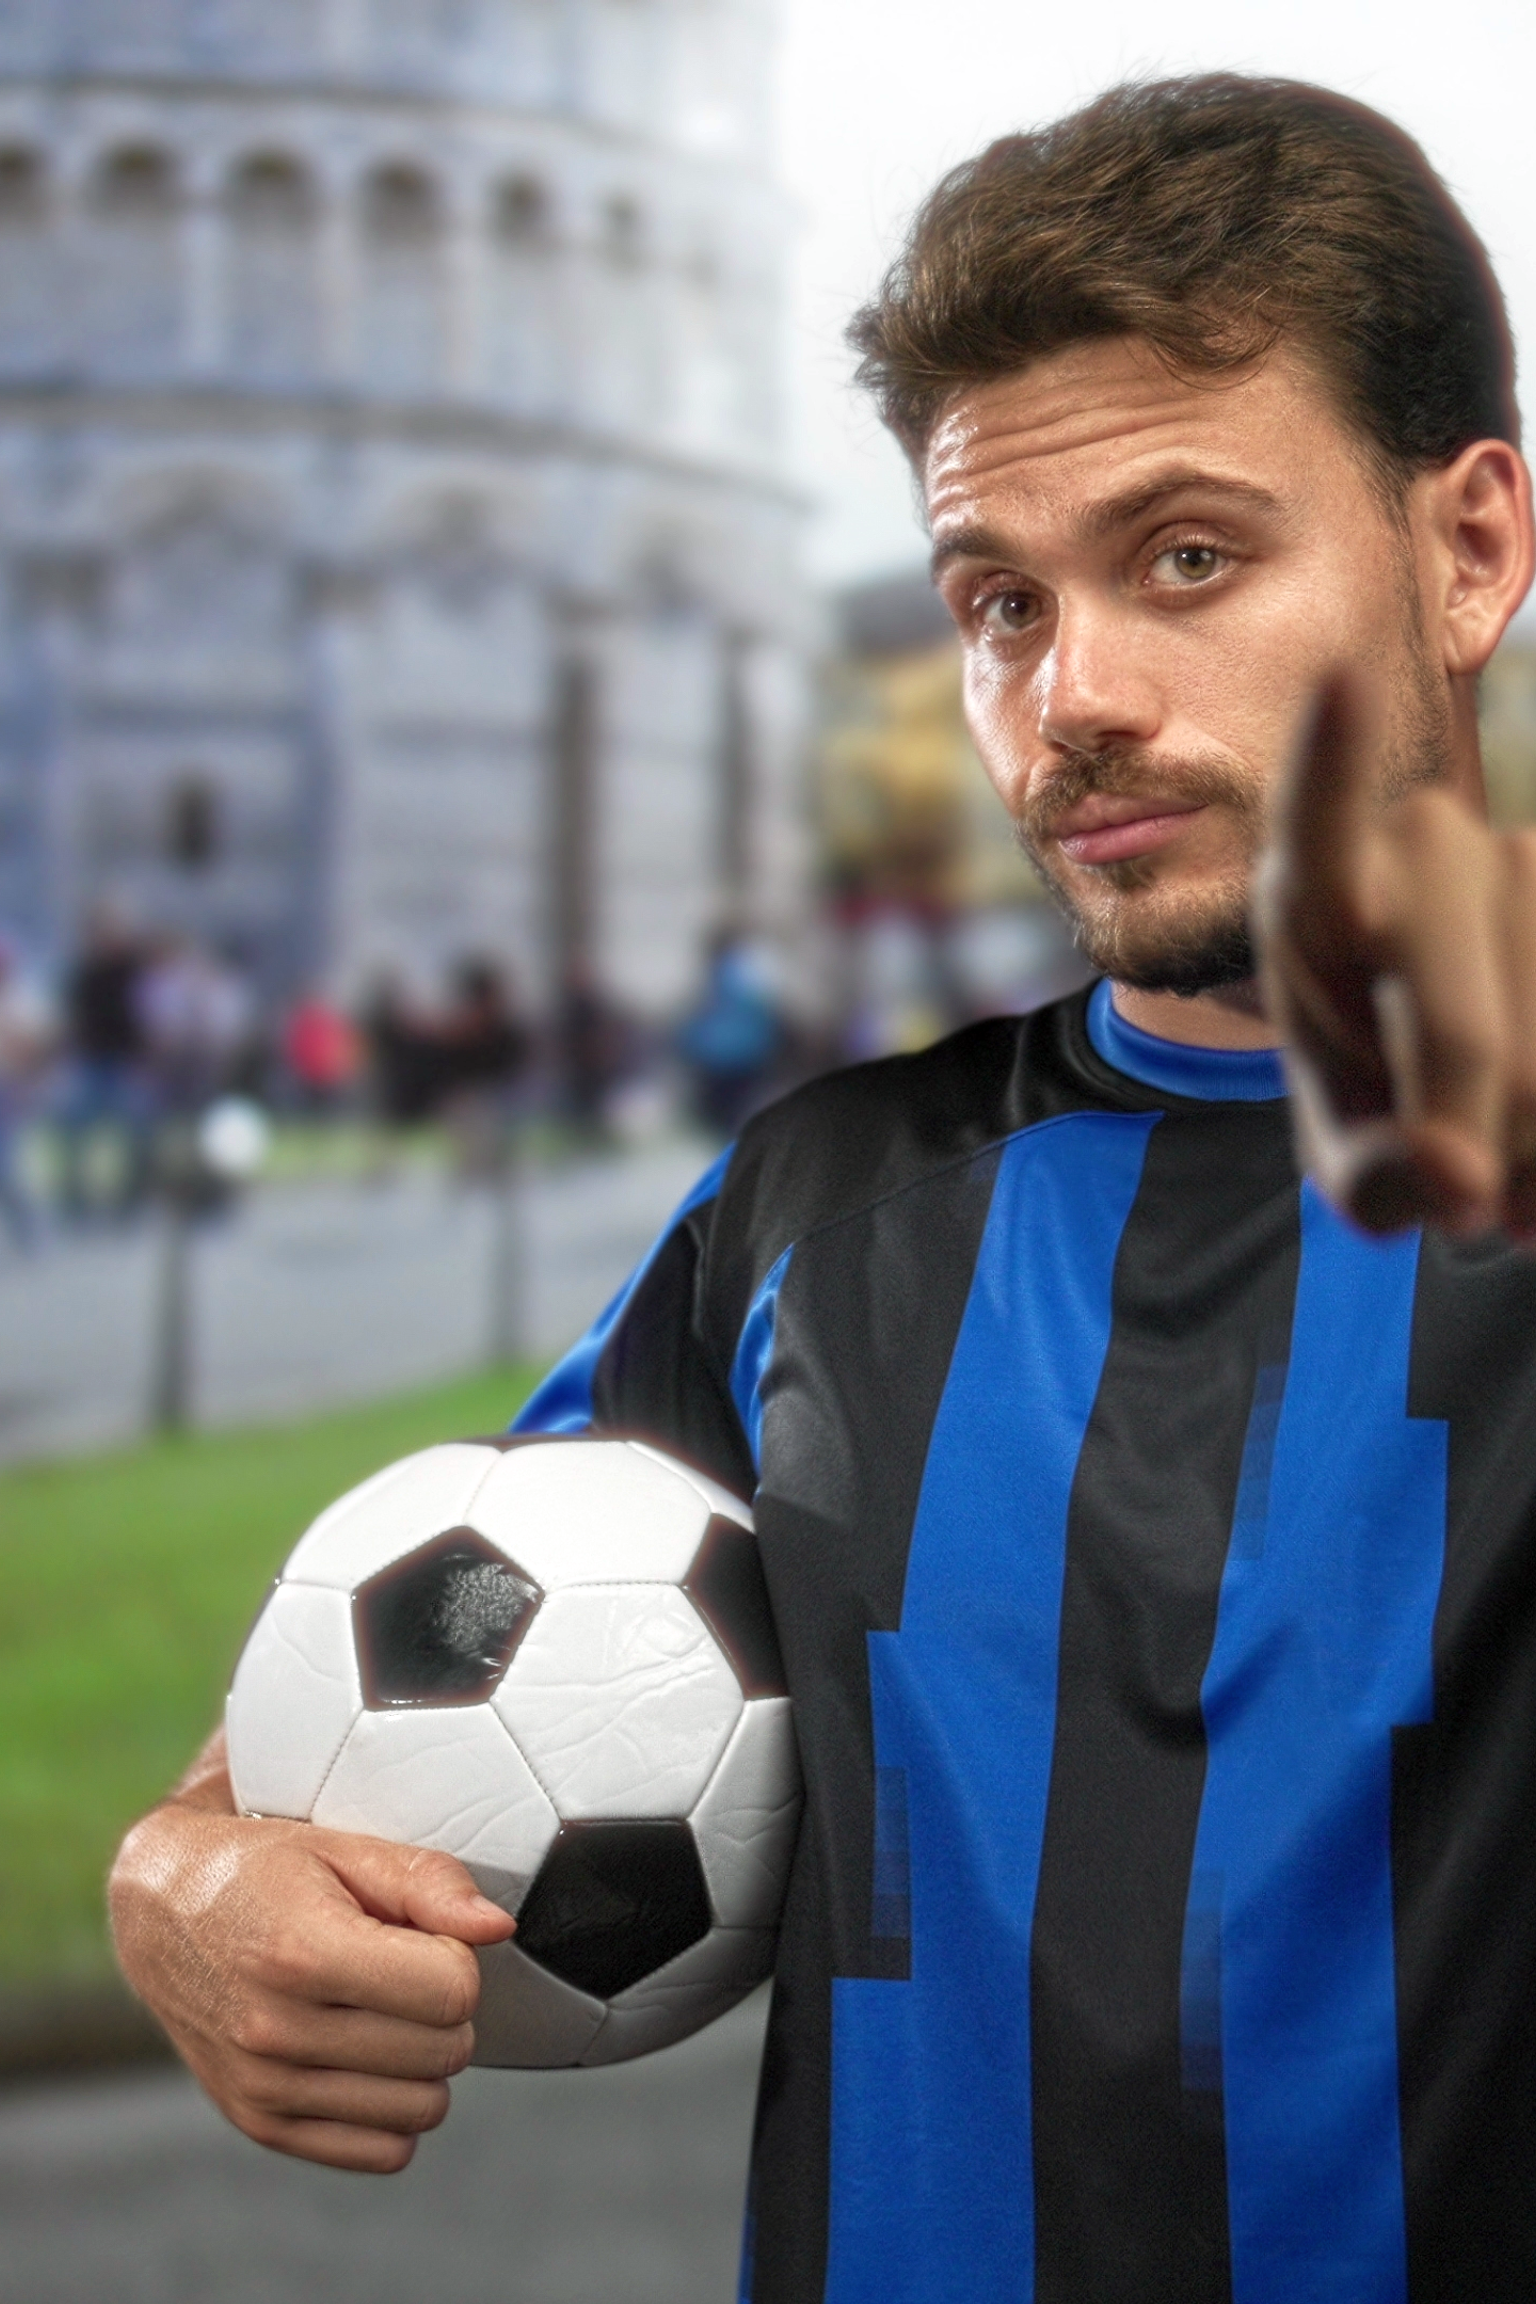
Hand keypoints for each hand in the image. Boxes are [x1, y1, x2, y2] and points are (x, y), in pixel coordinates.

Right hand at [108, 1732, 514, 2172]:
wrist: (164, 1909)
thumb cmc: (263, 1871)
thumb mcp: (345, 1846)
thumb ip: (430, 1882)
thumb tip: (495, 1927)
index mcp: (302, 1952)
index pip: (451, 1991)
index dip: (456, 1957)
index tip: (422, 1936)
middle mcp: (277, 2030)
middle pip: (445, 2052)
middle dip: (445, 2007)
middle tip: (403, 1969)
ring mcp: (265, 2087)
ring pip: (423, 2109)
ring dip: (423, 2061)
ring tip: (382, 2010)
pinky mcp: (261, 2123)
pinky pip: (383, 2152)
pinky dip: (393, 2109)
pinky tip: (367, 2057)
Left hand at [1254, 671, 1535, 1237]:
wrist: (1477, 1096)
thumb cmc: (1388, 1114)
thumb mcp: (1355, 1167)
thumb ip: (1376, 1180)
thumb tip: (1449, 1174)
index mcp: (1314, 899)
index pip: (1318, 830)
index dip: (1332, 762)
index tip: (1341, 680)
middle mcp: (1421, 848)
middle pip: (1456, 1030)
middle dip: (1462, 1135)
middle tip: (1458, 1194)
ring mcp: (1525, 855)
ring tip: (1506, 1152)